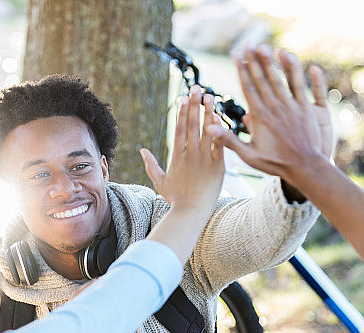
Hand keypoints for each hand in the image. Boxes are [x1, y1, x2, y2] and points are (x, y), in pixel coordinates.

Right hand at [140, 85, 224, 211]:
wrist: (191, 213)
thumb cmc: (176, 200)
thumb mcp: (160, 182)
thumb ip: (151, 164)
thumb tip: (142, 150)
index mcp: (177, 156)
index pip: (179, 128)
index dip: (181, 112)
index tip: (183, 98)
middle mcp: (190, 154)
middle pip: (192, 124)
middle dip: (194, 104)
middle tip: (196, 88)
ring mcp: (204, 158)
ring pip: (207, 130)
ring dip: (208, 111)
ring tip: (210, 96)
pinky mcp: (218, 165)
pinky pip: (219, 143)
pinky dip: (220, 130)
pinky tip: (220, 117)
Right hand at [211, 45, 331, 184]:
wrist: (304, 168)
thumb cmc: (275, 163)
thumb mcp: (248, 155)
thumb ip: (229, 140)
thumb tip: (210, 127)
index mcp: (261, 117)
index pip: (248, 88)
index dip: (242, 70)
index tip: (237, 56)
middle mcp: (276, 108)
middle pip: (263, 79)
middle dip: (254, 61)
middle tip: (247, 45)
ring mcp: (292, 106)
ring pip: (281, 79)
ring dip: (273, 62)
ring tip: (265, 47)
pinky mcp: (307, 108)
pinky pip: (302, 86)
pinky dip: (297, 72)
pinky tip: (294, 60)